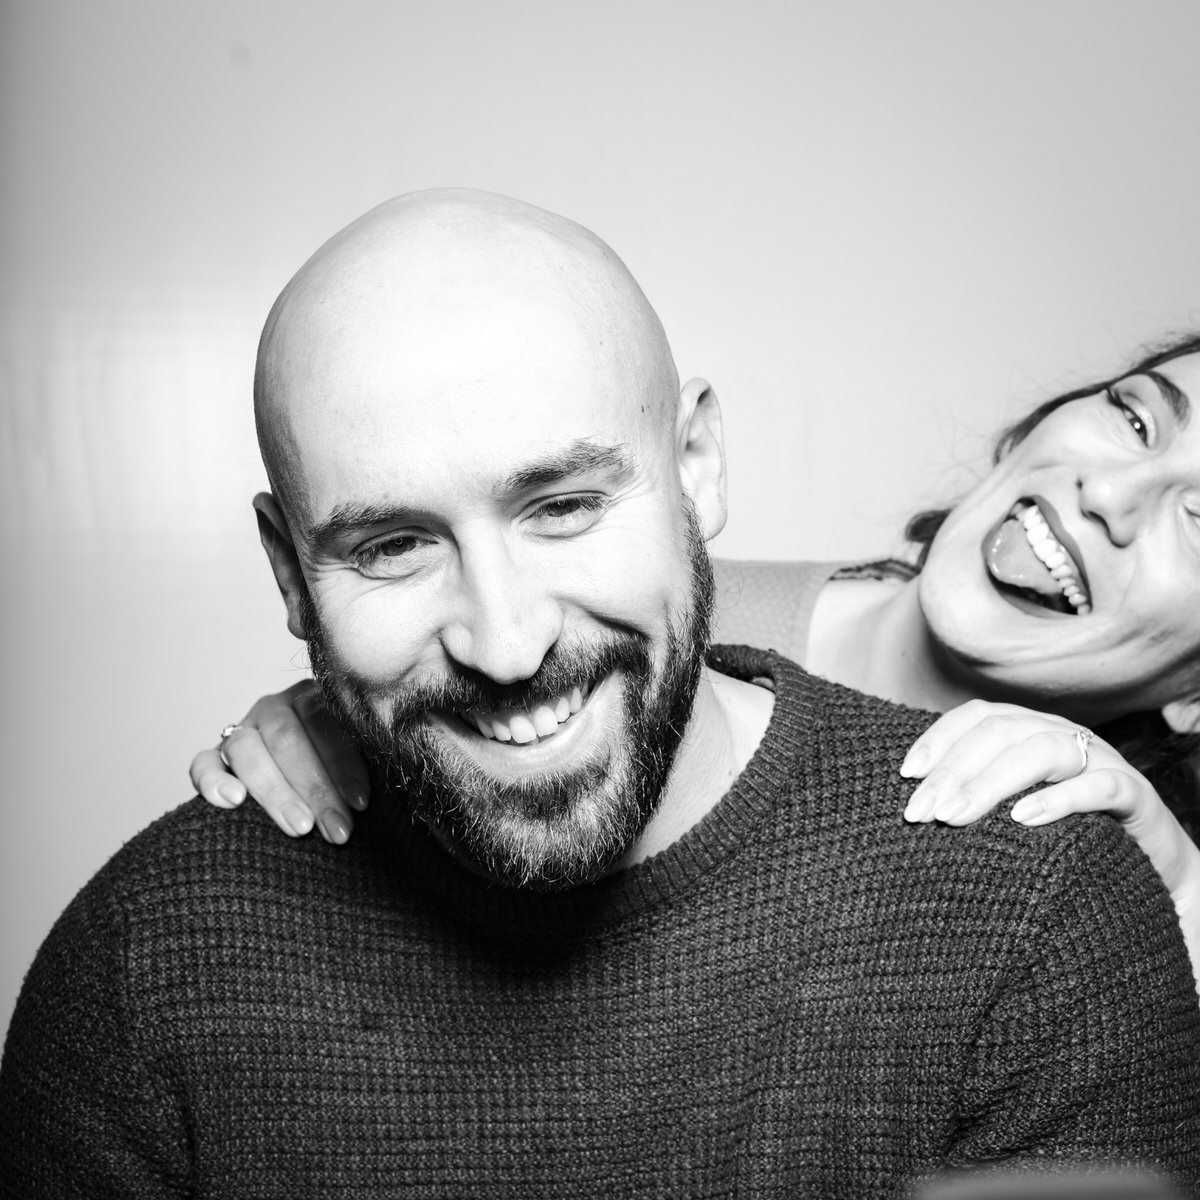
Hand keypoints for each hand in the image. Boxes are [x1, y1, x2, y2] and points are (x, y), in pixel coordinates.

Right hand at [190, 681, 369, 843]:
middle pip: (288, 740)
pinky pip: (203, 764)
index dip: (344, 765)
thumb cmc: (340, 766)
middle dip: (315, 789)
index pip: (326, 723)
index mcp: (314, 696)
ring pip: (247, 750)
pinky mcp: (214, 756)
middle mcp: (276, 708)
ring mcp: (242, 729)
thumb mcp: (358, 753)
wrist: (302, 769)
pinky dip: (213, 781)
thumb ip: (364, 759)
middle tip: (336, 830)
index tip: (360, 803)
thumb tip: (372, 795)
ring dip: (275, 791)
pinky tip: (233, 801)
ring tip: (300, 827)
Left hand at [900, 698, 1199, 989]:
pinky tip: (1023, 819)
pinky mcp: (1134, 794)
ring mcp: (1100, 760)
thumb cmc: (1066, 838)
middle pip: (1000, 733)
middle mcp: (1062, 735)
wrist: (1150, 871)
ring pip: (1042, 750)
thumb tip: (913, 805)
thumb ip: (974, 797)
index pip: (977, 717)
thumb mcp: (1012, 811)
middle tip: (921, 812)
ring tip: (956, 815)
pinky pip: (1098, 785)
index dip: (939, 739)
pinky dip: (1058, 798)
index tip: (906, 775)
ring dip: (992, 782)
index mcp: (1029, 730)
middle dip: (954, 770)